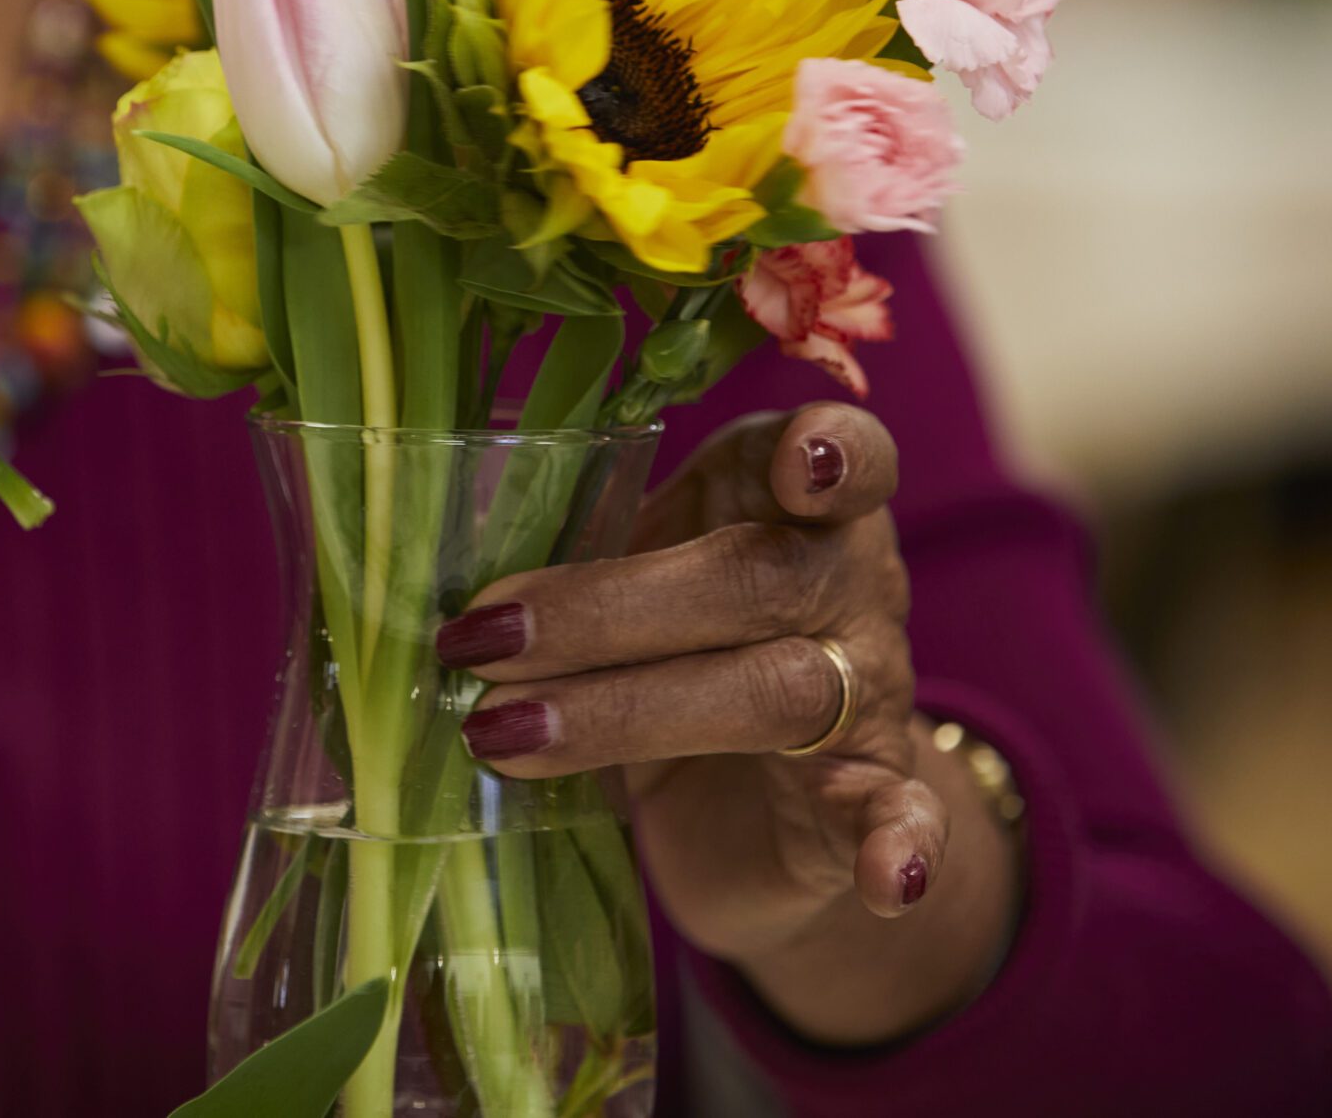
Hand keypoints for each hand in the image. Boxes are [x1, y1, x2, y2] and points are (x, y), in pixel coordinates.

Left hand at [436, 404, 1017, 1042]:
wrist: (752, 799)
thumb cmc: (668, 644)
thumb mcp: (623, 575)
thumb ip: (566, 552)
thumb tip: (428, 583)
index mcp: (786, 499)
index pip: (841, 455)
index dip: (825, 451)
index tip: (794, 460)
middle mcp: (846, 586)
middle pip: (757, 578)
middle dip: (606, 608)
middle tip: (481, 638)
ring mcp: (864, 693)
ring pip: (776, 690)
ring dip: (629, 713)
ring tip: (502, 735)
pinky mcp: (866, 798)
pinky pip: (902, 817)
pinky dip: (903, 846)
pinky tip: (892, 879)